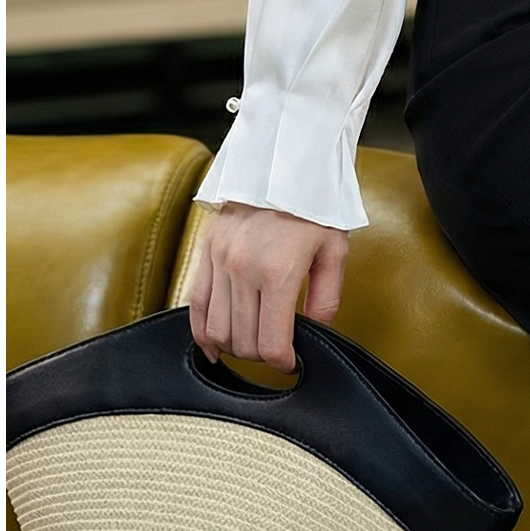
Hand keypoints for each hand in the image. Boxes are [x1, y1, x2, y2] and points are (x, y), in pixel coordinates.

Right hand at [189, 203, 348, 371]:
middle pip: (243, 340)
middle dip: (261, 356)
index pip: (271, 342)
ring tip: (253, 345)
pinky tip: (214, 346)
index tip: (292, 362)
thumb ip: (326, 298)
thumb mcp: (334, 251)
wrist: (283, 167)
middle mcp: (243, 270)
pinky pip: (195, 305)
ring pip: (215, 329)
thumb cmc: (314, 208)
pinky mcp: (206, 254)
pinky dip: (201, 332)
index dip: (282, 362)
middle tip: (277, 352)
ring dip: (234, 346)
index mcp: (278, 273)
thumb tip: (316, 331)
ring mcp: (219, 263)